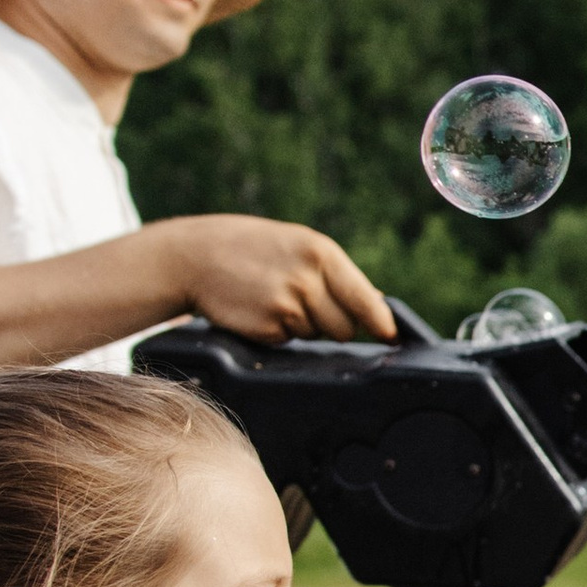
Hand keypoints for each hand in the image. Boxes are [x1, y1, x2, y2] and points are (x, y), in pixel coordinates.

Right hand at [173, 214, 395, 343]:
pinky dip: (279, 332)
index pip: (367, 300)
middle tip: (302, 302)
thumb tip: (375, 305)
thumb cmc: (250, 249)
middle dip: (333, 323)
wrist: (194, 256)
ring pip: (317, 336)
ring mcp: (289, 306)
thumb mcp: (297, 246)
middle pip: (345, 327)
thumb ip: (334, 274)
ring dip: (304, 326)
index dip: (382, 323)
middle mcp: (309, 280)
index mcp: (322, 254)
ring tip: (275, 298)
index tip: (393, 337)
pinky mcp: (269, 328)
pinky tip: (259, 308)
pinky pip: (289, 341)